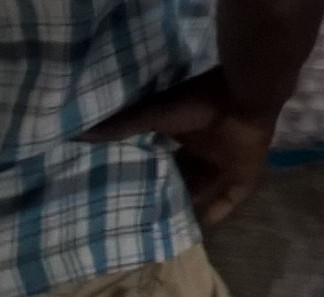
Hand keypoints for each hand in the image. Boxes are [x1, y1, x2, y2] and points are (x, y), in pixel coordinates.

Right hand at [82, 74, 278, 227]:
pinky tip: (194, 228)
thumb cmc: (200, 102)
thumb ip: (120, 126)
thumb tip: (78, 134)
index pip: (164, 161)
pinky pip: (229, 200)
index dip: (148, 176)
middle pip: (183, 179)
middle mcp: (206, 150)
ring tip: (159, 229)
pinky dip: (213, 213)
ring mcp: (227, 162)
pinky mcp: (245, 175)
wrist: (244, 95)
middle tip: (138, 217)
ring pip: (203, 192)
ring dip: (186, 207)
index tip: (123, 193)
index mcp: (186, 135)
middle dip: (165, 195)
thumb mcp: (153, 115)